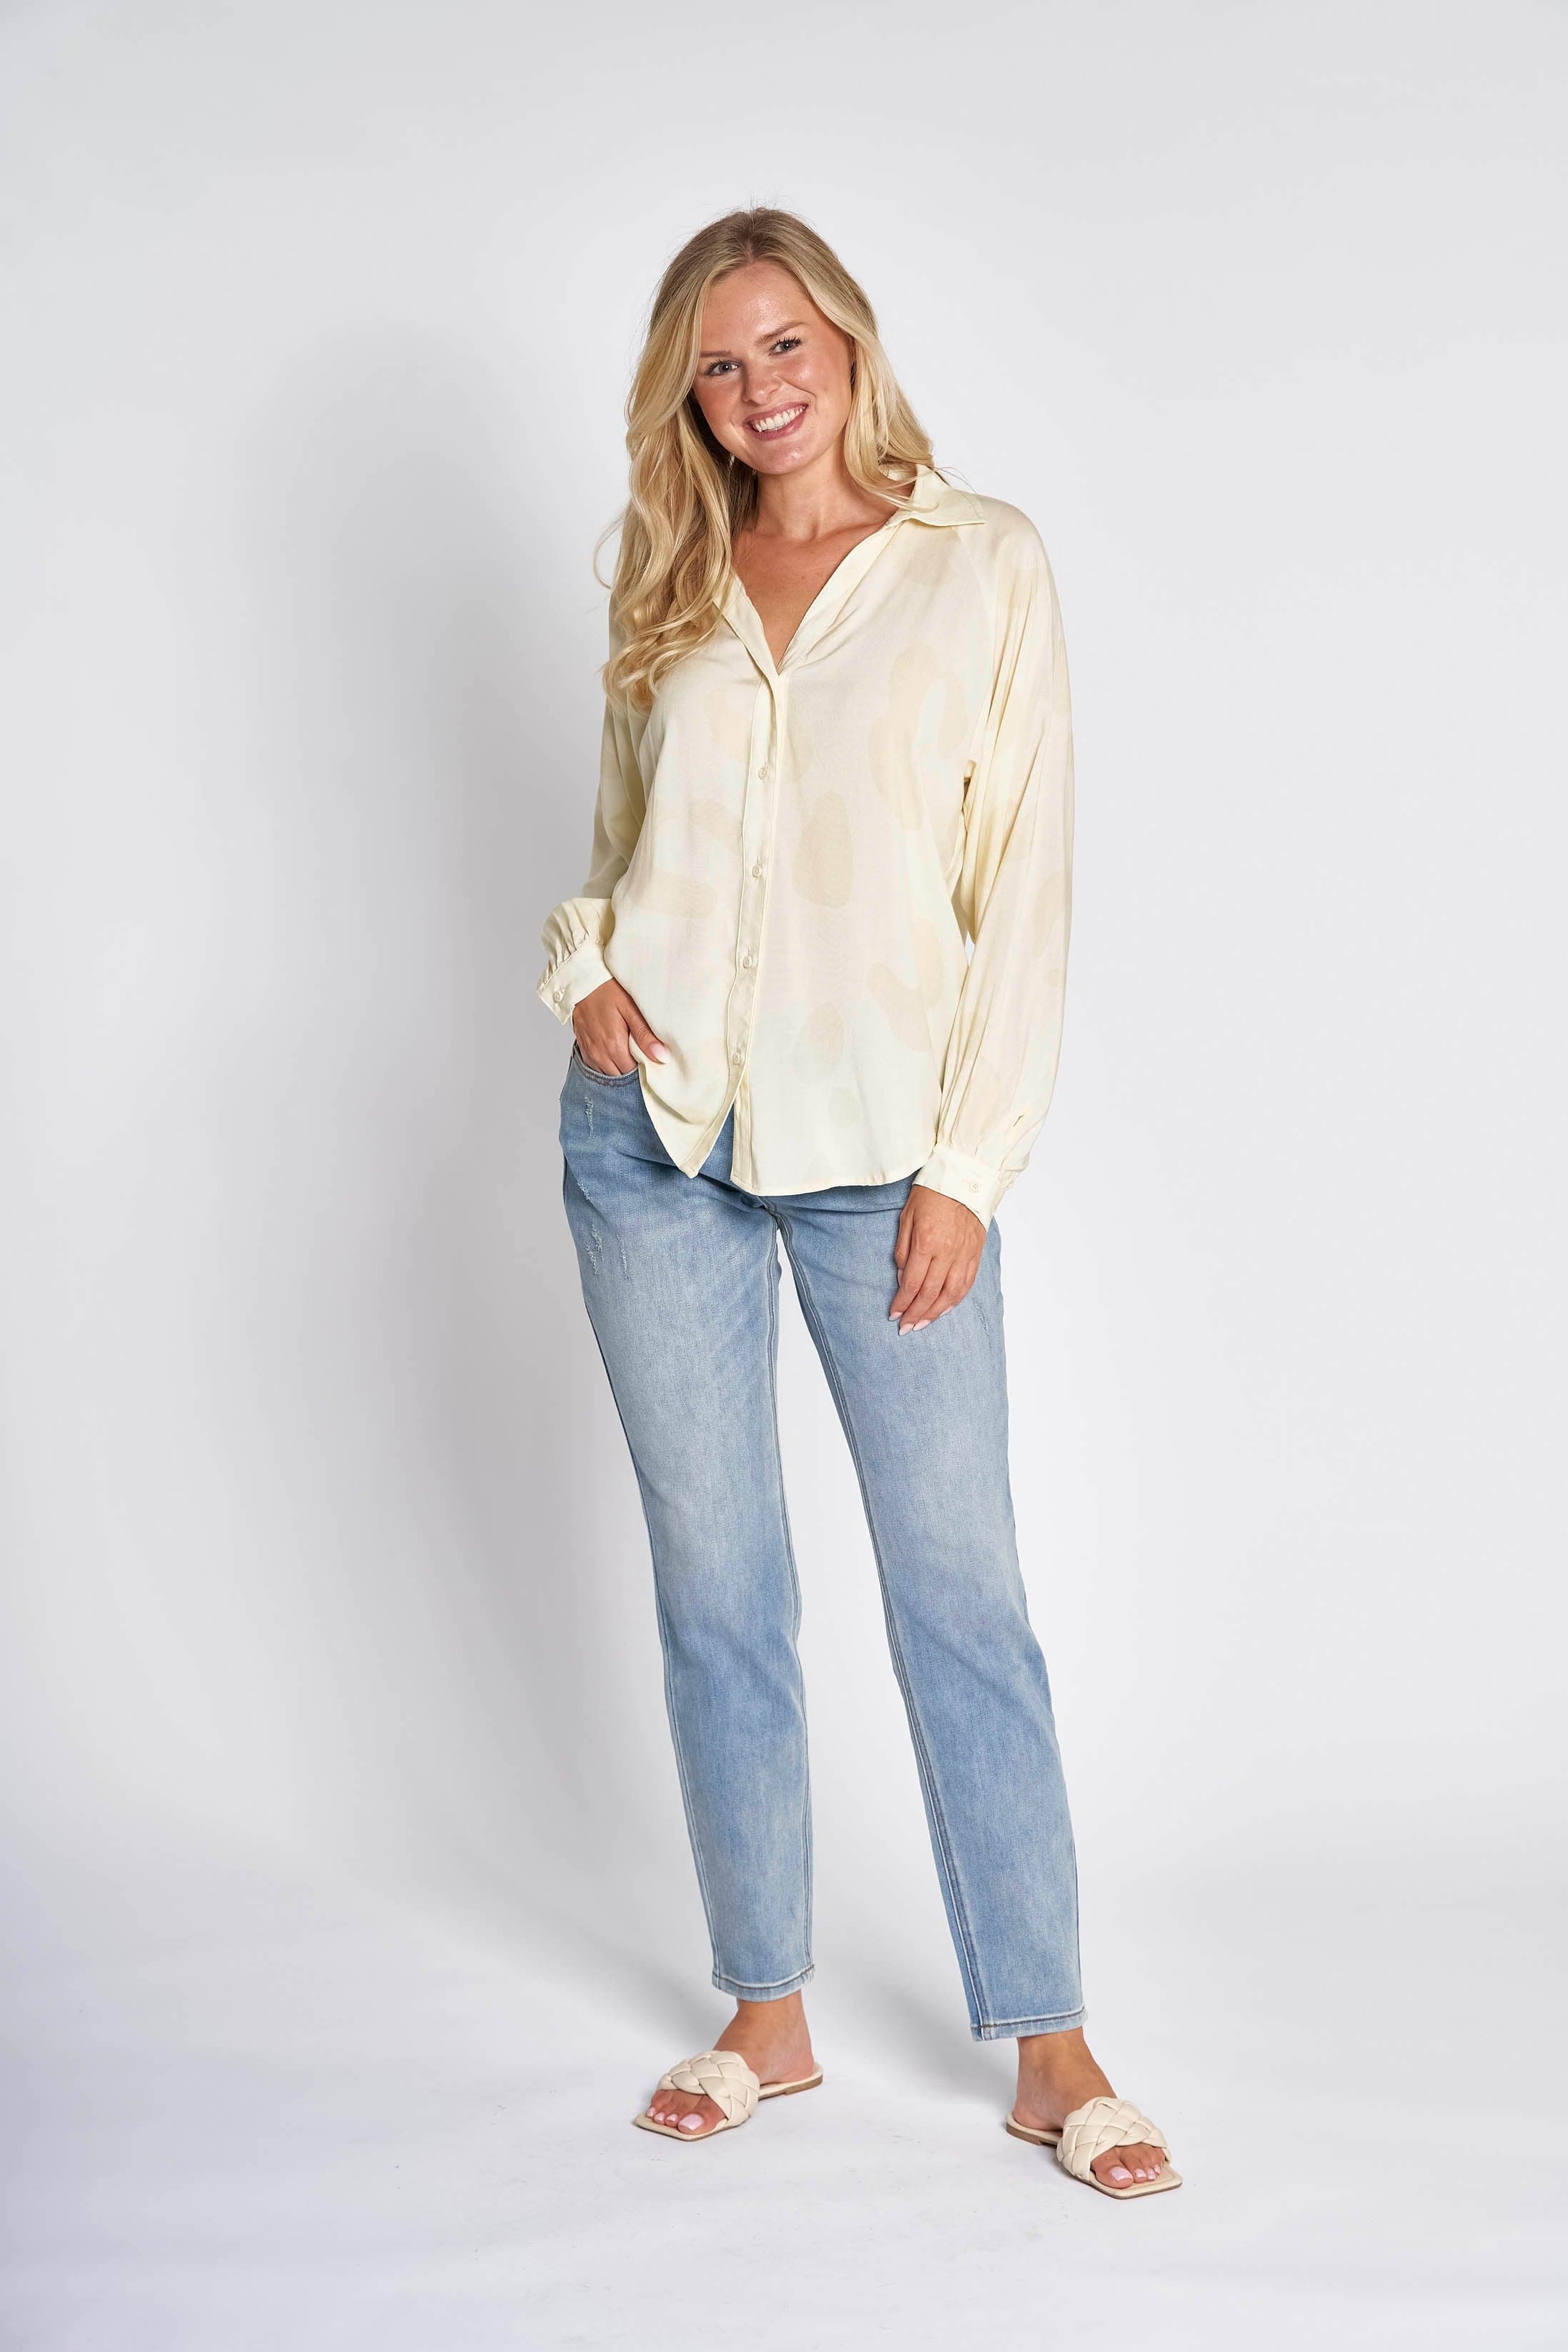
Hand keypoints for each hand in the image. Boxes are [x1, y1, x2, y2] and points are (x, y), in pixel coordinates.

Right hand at [571, 979, 668, 1075]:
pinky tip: (615, 1053)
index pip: (634, 1073)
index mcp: (614, 1045)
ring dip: (620, 1068)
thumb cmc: (608, 991)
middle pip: (621, 1076)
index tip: (652, 1059)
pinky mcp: (584, 1049)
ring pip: (609, 1074)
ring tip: (629, 1053)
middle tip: (642, 1055)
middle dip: (633, 1070)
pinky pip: (597, 1068)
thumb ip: (645, 1035)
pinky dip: (608, 1065)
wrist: (583, 982)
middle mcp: (599, 1054)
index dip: (645, 1068)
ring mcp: (590, 1053)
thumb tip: (662, 1056)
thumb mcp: (631, 1009)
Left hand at [889, 1184, 984, 1333]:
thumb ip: (902, 1250)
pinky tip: (945, 1309)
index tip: (893, 1314)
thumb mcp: (906, 1217)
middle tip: (905, 1328)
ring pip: (951, 1294)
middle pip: (930, 1293)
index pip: (912, 1283)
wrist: (964, 1178)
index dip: (902, 1302)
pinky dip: (955, 1300)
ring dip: (935, 1313)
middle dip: (916, 1314)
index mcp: (926, 1242)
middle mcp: (947, 1252)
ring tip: (923, 1324)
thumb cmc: (931, 1194)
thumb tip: (902, 1279)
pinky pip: (966, 1283)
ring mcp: (964, 1254)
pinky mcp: (975, 1253)